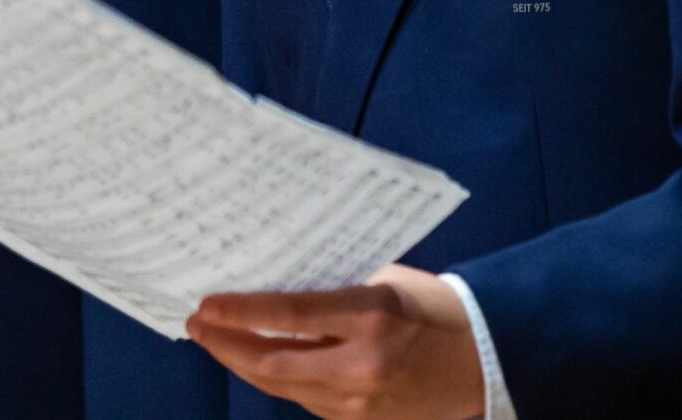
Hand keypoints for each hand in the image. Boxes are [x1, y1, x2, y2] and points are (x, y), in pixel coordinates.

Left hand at [186, 264, 487, 419]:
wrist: (486, 363)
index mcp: (371, 317)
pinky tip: (257, 362)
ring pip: (283, 388)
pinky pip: (305, 400)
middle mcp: (361, 365)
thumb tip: (279, 280)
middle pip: (272, 363)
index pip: (289, 316)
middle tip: (195, 324)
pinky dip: (276, 380)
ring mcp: (360, 402)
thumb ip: (336, 286)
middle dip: (226, 346)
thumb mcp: (388, 281)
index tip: (204, 303)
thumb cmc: (436, 308)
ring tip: (215, 341)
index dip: (241, 312)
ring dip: (243, 366)